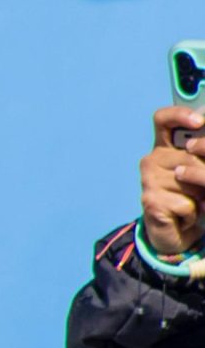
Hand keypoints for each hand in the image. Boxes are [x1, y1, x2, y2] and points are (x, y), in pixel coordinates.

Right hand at [143, 107, 204, 258]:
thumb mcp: (198, 170)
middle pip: (189, 156)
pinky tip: (185, 214)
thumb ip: (200, 156)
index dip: (180, 115)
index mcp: (164, 147)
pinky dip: (193, 212)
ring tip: (194, 201)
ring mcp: (148, 180)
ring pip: (189, 180)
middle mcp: (152, 160)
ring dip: (201, 196)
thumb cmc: (191, 196)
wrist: (175, 231)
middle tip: (201, 187)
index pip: (163, 120)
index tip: (199, 121)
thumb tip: (201, 149)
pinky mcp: (150, 200)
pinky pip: (186, 203)